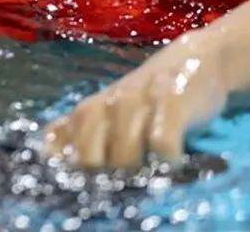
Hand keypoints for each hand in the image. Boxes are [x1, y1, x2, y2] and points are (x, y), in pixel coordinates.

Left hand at [44, 33, 229, 169]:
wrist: (197, 60)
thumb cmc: (147, 98)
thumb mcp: (108, 114)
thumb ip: (80, 134)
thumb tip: (52, 159)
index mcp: (84, 113)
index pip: (57, 151)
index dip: (67, 175)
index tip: (83, 186)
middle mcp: (104, 105)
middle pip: (87, 160)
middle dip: (102, 181)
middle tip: (122, 188)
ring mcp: (136, 101)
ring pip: (123, 156)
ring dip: (136, 174)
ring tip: (149, 177)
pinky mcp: (171, 101)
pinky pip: (161, 144)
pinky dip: (167, 161)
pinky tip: (173, 163)